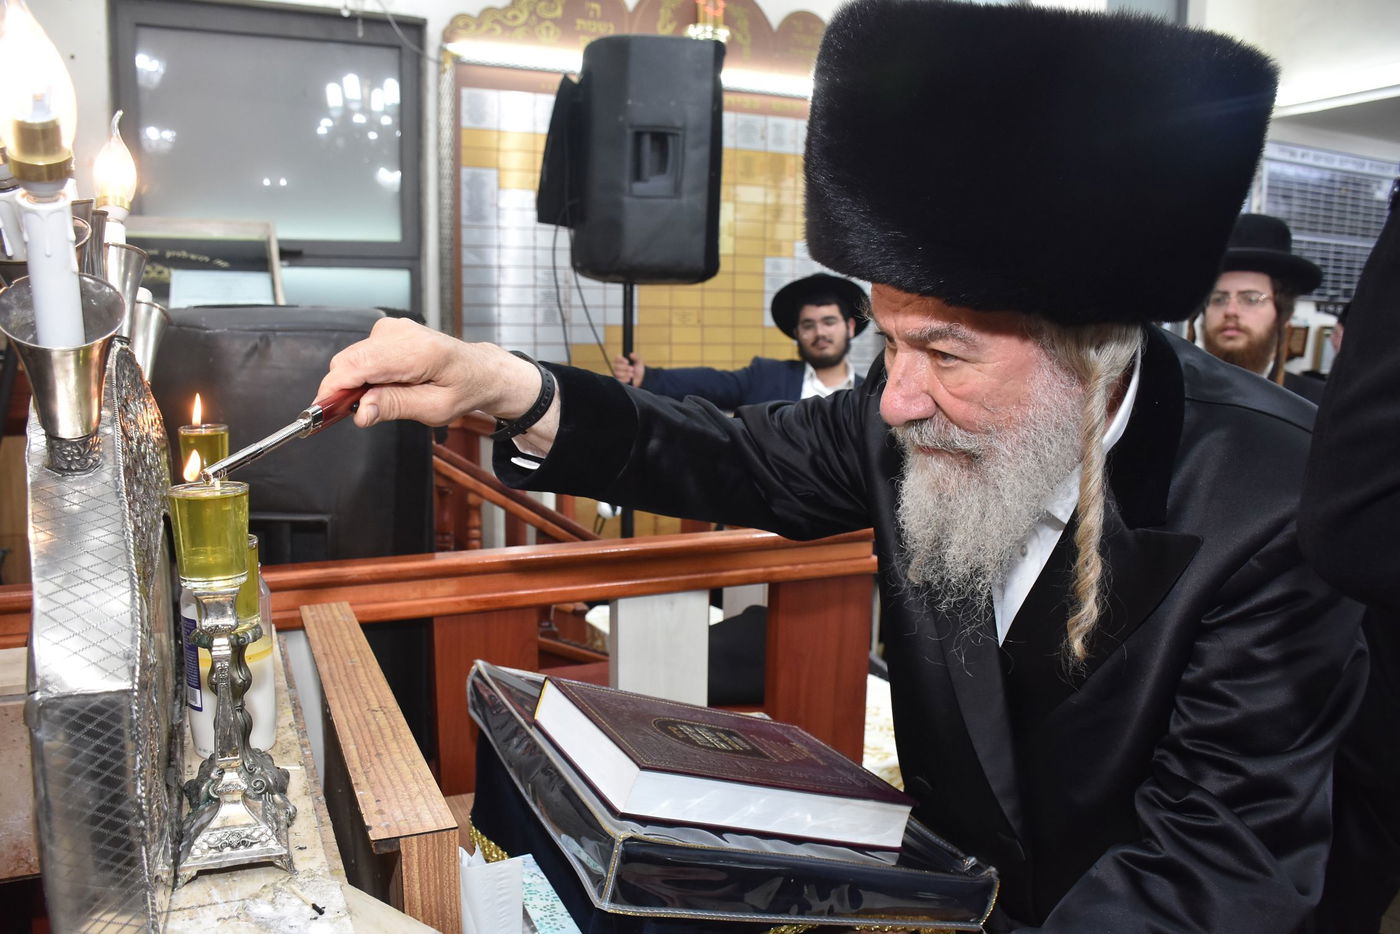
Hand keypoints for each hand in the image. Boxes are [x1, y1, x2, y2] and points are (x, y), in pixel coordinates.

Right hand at [317, 318, 557, 450]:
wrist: (477, 370)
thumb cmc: (462, 388)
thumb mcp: (435, 409)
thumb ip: (396, 406)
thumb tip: (361, 412)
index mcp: (417, 351)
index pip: (359, 365)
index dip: (334, 389)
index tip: (320, 411)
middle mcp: (401, 332)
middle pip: (348, 361)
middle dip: (342, 391)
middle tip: (355, 415)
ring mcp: (391, 328)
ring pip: (350, 359)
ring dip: (354, 384)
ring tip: (378, 401)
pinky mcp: (385, 331)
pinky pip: (359, 355)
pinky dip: (362, 374)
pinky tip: (382, 386)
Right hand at [611, 351, 645, 386]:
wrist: (641, 378)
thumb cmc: (638, 369)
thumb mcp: (639, 362)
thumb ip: (636, 357)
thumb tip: (631, 354)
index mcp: (621, 360)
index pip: (617, 358)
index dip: (621, 360)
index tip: (627, 362)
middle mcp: (617, 366)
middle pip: (616, 366)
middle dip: (625, 368)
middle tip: (632, 369)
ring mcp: (617, 373)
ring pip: (617, 373)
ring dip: (625, 374)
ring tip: (632, 374)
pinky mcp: (618, 380)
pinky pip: (618, 380)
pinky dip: (624, 379)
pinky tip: (629, 379)